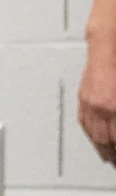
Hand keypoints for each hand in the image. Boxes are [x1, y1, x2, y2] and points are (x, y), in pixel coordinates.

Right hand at [80, 50, 115, 164]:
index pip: (115, 137)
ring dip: (102, 149)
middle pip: (105, 140)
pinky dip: (90, 135)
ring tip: (109, 158)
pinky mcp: (84, 95)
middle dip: (112, 153)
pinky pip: (84, 121)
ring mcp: (89, 101)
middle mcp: (99, 106)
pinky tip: (94, 139)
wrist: (109, 37)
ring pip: (93, 133)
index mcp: (112, 106)